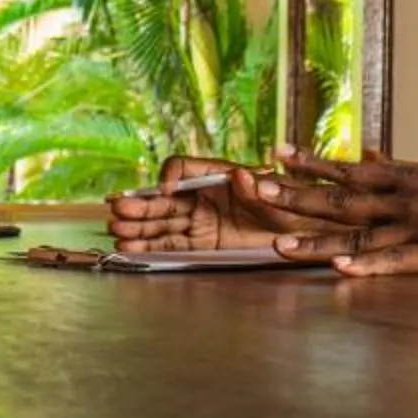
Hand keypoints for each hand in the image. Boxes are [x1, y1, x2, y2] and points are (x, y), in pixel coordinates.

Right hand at [105, 152, 347, 251]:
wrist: (301, 235)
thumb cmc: (291, 207)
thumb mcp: (278, 196)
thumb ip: (257, 187)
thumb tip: (239, 175)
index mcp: (217, 175)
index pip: (183, 168)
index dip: (171, 176)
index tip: (166, 190)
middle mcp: (203, 196)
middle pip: (165, 198)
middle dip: (142, 206)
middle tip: (118, 212)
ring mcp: (200, 221)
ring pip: (162, 223)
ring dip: (138, 228)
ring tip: (116, 233)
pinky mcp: (202, 244)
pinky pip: (172, 245)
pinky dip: (151, 248)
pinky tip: (131, 249)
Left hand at [258, 154, 417, 276]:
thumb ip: (400, 167)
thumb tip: (370, 150)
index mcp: (406, 177)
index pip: (348, 167)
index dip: (309, 162)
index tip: (273, 152)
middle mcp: (406, 197)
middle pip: (342, 197)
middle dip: (296, 194)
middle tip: (257, 188)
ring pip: (358, 234)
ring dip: (316, 240)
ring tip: (278, 244)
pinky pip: (396, 262)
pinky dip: (368, 266)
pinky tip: (343, 269)